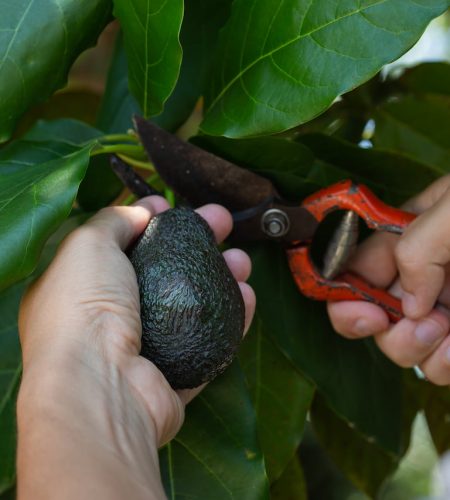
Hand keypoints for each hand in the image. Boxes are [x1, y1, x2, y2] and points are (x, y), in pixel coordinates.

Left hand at [17, 197, 254, 499]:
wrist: (100, 386)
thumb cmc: (83, 309)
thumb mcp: (87, 244)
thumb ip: (112, 220)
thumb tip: (142, 211)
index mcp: (83, 291)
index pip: (122, 249)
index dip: (149, 223)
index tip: (171, 206)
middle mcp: (112, 321)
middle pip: (165, 273)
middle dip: (196, 242)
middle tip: (222, 221)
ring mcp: (146, 351)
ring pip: (192, 307)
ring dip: (220, 279)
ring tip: (242, 259)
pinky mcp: (175, 376)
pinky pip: (210, 341)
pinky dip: (230, 318)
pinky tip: (247, 296)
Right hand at [328, 175, 449, 384]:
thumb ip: (418, 245)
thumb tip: (407, 300)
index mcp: (410, 234)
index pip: (352, 266)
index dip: (343, 292)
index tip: (364, 311)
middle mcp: (422, 273)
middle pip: (369, 312)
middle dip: (382, 327)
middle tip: (415, 323)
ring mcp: (445, 306)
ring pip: (402, 344)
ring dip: (414, 348)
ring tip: (445, 334)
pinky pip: (438, 363)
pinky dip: (441, 364)